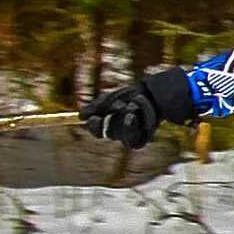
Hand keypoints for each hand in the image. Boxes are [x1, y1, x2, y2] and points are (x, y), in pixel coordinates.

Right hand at [81, 68, 195, 148]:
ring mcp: (128, 137)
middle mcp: (116, 132)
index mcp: (107, 122)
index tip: (94, 118)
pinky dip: (130, 126)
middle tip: (118, 105)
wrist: (153, 94)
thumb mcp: (112, 98)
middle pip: (107, 132)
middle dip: (112, 117)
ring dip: (123, 119)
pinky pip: (131, 139)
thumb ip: (97, 106)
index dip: (94, 126)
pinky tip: (132, 115)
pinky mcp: (139, 140)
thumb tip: (80, 116)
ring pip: (119, 135)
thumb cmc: (131, 95)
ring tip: (129, 106)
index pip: (96, 130)